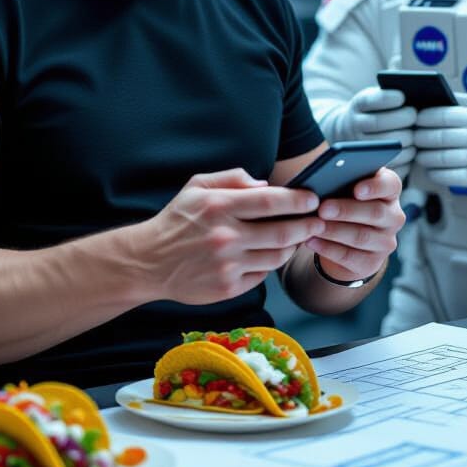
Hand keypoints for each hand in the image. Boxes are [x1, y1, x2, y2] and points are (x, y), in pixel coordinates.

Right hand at [133, 169, 324, 304]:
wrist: (149, 262)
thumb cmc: (177, 220)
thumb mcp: (197, 186)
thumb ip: (233, 178)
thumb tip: (266, 185)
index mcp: (218, 206)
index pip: (270, 201)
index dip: (298, 200)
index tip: (312, 198)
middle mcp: (225, 236)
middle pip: (282, 232)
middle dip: (307, 225)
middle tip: (318, 221)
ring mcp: (227, 265)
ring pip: (277, 256)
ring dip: (292, 246)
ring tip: (298, 237)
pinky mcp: (227, 288)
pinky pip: (262, 275)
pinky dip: (270, 264)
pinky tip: (271, 254)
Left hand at [304, 166, 404, 283]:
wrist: (343, 239)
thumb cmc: (342, 202)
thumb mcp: (344, 189)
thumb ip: (340, 181)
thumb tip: (320, 183)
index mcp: (389, 192)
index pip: (391, 185)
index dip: (375, 187)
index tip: (357, 190)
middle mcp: (393, 217)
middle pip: (375, 212)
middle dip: (346, 210)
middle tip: (323, 208)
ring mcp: (385, 242)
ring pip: (361, 236)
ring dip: (334, 231)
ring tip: (313, 226)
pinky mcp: (372, 263)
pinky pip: (349, 256)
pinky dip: (327, 248)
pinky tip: (311, 240)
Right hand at [324, 87, 416, 173]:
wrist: (350, 131)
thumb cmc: (374, 111)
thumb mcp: (376, 98)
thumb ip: (389, 95)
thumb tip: (414, 93)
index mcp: (358, 105)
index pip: (369, 100)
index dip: (386, 99)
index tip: (402, 96)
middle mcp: (354, 125)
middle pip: (377, 123)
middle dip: (400, 119)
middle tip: (413, 115)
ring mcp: (359, 146)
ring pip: (384, 145)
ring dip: (405, 139)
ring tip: (414, 134)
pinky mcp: (369, 164)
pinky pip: (388, 164)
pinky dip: (404, 157)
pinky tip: (411, 149)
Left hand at [413, 94, 466, 192]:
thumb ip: (466, 100)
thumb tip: (440, 94)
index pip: (444, 116)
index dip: (426, 117)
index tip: (416, 117)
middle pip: (439, 137)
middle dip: (421, 137)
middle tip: (412, 136)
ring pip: (441, 158)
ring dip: (425, 156)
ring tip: (419, 153)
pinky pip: (450, 177)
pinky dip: (436, 173)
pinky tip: (431, 169)